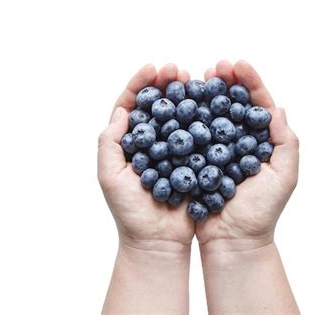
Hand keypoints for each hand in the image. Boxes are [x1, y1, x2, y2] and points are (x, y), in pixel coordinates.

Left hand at [97, 63, 194, 252]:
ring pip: (180, 118)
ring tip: (195, 82)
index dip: (141, 85)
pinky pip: (197, 138)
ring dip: (186, 98)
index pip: (132, 106)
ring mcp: (173, 152)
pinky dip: (203, 121)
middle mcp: (150, 143)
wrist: (158, 241)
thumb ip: (110, 143)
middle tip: (177, 70)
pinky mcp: (192, 163)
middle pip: (158, 106)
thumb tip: (122, 110)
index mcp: (128, 143)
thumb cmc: (130, 212)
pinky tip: (210, 108)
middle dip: (166, 85)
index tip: (153, 68)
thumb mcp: (110, 177)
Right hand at [196, 60, 299, 250]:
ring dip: (206, 95)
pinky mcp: (199, 161)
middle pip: (234, 105)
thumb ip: (285, 143)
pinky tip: (181, 105)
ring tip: (197, 79)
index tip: (237, 65)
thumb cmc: (261, 212)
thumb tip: (278, 109)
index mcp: (264, 142)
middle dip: (226, 83)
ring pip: (212, 116)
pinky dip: (188, 119)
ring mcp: (219, 150)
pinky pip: (194, 136)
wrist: (232, 241)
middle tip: (215, 67)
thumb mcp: (284, 177)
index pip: (259, 105)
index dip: (250, 82)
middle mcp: (241, 142)